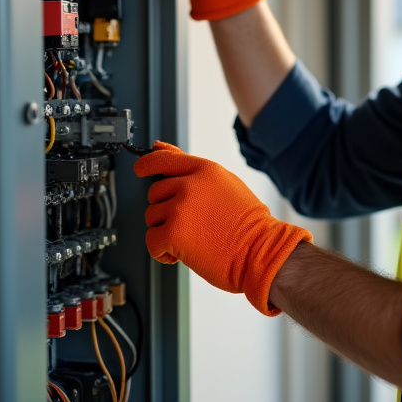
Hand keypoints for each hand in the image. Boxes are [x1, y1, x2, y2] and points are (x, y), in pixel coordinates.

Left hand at [134, 142, 311, 315]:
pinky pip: (151, 241)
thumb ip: (194, 170)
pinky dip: (163, 252)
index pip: (163, 159)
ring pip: (152, 218)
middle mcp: (190, 184)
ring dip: (166, 232)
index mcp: (205, 170)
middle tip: (191, 223)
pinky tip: (182, 253)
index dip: (146, 164)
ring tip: (193, 238)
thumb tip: (162, 149)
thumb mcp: (226, 185)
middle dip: (166, 210)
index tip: (140, 169)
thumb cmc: (249, 226)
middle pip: (155, 193)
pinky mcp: (172, 233)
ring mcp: (179, 208)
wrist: (261, 252)